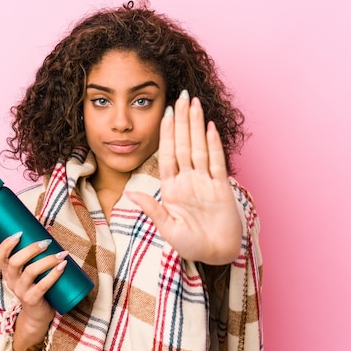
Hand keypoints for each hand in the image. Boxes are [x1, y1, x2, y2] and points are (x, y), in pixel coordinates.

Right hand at [0, 232, 66, 350]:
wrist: (37, 316)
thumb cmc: (36, 286)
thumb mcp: (31, 270)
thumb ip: (37, 252)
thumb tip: (49, 228)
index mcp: (8, 272)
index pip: (0, 256)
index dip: (7, 244)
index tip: (19, 233)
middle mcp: (12, 281)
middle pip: (15, 262)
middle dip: (31, 249)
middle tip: (46, 242)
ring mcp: (21, 291)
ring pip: (30, 272)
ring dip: (47, 260)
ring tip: (61, 254)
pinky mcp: (33, 300)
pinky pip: (43, 286)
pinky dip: (54, 274)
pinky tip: (63, 266)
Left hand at [126, 91, 241, 264]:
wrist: (217, 255)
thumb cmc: (191, 245)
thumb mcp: (167, 228)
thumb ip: (151, 209)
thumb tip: (129, 195)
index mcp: (171, 188)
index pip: (167, 154)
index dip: (166, 133)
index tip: (164, 112)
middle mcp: (188, 180)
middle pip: (184, 144)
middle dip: (182, 120)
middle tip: (181, 96)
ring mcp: (205, 182)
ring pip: (199, 147)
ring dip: (196, 125)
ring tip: (194, 103)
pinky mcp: (221, 188)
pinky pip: (216, 162)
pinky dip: (213, 144)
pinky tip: (209, 127)